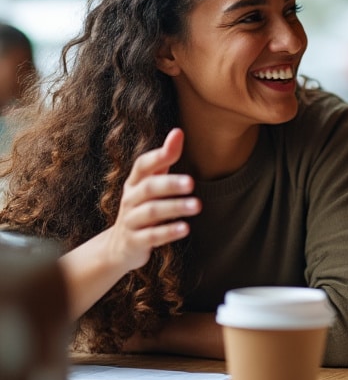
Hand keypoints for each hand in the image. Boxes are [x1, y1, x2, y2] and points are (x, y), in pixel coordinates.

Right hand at [106, 128, 197, 273]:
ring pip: (151, 212)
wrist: (119, 248)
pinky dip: (168, 232)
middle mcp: (130, 199)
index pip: (143, 165)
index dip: (159, 154)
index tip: (178, 139)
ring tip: (197, 205)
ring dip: (175, 207)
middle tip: (191, 183)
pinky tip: (185, 228)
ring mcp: (131, 221)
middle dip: (170, 184)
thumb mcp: (150, 184)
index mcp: (135, 183)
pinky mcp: (135, 241)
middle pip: (148, 187)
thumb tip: (178, 132)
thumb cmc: (142, 208)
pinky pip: (151, 236)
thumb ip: (165, 160)